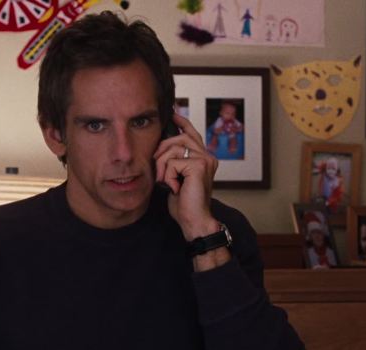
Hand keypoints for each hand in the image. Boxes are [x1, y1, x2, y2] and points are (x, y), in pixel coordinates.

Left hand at [153, 113, 219, 240]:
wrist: (194, 220)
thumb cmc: (184, 203)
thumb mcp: (176, 178)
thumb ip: (174, 161)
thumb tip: (161, 147)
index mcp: (204, 158)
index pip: (192, 134)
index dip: (182, 123)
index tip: (172, 114)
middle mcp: (208, 156)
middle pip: (178, 138)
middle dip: (162, 150)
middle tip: (157, 167)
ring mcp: (205, 160)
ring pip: (173, 149)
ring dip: (162, 166)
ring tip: (164, 181)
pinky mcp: (199, 166)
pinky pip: (172, 162)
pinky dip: (167, 176)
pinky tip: (174, 188)